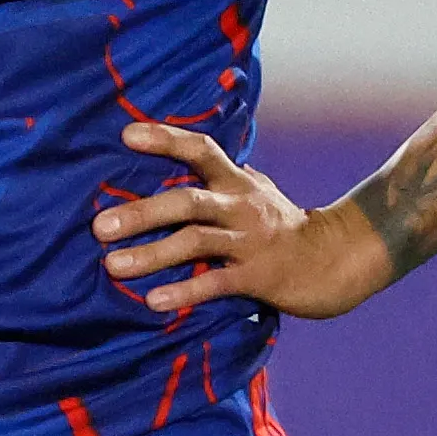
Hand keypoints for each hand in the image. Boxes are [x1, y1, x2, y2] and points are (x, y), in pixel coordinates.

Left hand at [94, 121, 387, 319]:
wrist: (338, 262)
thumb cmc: (283, 225)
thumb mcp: (256, 192)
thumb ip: (222, 176)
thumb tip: (186, 154)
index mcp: (238, 183)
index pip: (201, 150)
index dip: (165, 139)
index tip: (125, 135)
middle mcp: (242, 207)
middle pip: (187, 201)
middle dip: (141, 213)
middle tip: (99, 227)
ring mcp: (251, 242)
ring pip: (196, 242)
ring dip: (151, 254)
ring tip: (113, 266)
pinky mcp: (260, 277)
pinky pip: (217, 283)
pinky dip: (184, 291)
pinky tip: (153, 301)